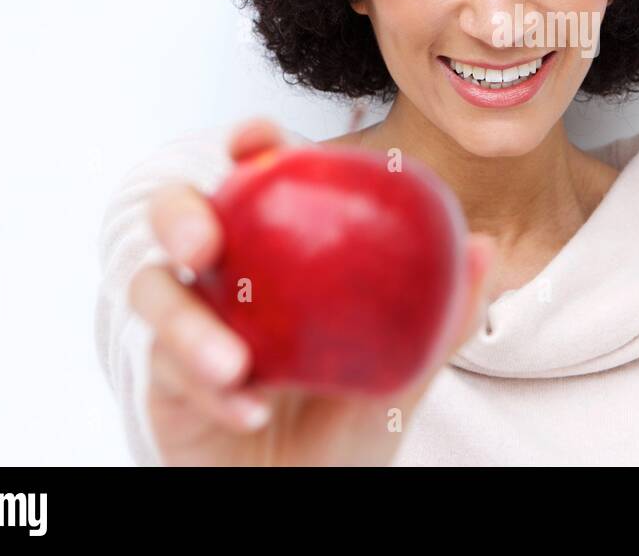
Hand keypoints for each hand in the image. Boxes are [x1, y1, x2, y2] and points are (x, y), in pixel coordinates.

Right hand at [127, 116, 494, 465]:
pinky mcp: (164, 381)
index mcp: (281, 251)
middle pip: (179, 217)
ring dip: (188, 325)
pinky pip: (168, 368)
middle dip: (180, 217)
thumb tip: (484, 247)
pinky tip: (246, 407)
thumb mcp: (403, 371)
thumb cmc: (350, 421)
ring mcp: (190, 324)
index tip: (254, 140)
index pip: (260, 179)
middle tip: (204, 245)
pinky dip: (207, 387)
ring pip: (155, 293)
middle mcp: (229, 276)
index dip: (249, 146)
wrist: (306, 497)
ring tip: (234, 364)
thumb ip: (440, 317)